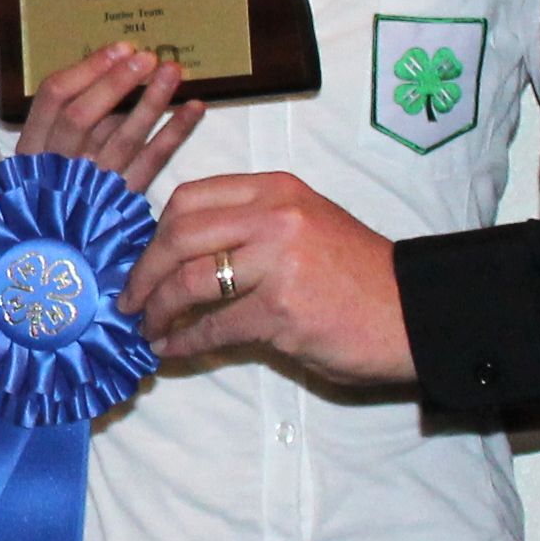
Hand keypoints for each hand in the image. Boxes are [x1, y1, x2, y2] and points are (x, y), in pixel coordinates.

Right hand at [18, 41, 204, 189]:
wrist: (62, 263)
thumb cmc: (56, 196)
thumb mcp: (48, 159)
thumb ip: (78, 124)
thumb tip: (117, 74)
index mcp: (33, 149)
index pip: (53, 98)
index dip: (87, 69)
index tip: (119, 48)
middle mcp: (58, 166)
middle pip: (82, 117)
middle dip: (116, 81)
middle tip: (147, 57)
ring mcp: (91, 187)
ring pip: (122, 138)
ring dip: (151, 101)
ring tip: (174, 71)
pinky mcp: (122, 203)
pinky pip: (151, 164)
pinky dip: (174, 133)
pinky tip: (195, 108)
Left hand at [121, 172, 413, 383]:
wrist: (412, 312)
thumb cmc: (356, 274)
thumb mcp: (306, 225)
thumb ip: (251, 227)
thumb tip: (180, 252)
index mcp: (276, 190)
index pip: (190, 197)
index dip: (155, 230)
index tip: (143, 258)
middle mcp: (275, 216)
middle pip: (178, 235)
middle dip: (143, 271)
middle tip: (128, 298)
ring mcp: (278, 262)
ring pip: (188, 281)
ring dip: (157, 309)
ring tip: (146, 327)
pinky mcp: (282, 310)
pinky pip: (214, 327)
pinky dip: (184, 342)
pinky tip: (171, 350)